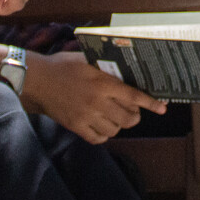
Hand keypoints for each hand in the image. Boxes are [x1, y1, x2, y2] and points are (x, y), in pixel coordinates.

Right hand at [21, 50, 164, 142]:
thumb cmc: (62, 66)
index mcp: (102, 83)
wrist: (36, 79)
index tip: (162, 108)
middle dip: (135, 116)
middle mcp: (97, 101)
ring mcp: (86, 116)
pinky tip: (101, 127)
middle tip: (132, 112)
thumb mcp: (87, 61)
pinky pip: (98, 138)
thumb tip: (125, 73)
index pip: (134, 96)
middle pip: (128, 118)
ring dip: (118, 125)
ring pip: (115, 130)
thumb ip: (106, 69)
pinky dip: (103, 135)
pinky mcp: (75, 126)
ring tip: (114, 118)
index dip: (151, 104)